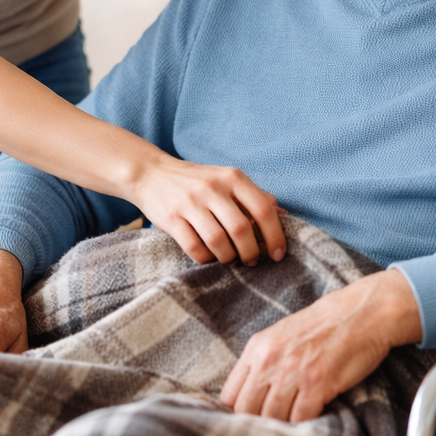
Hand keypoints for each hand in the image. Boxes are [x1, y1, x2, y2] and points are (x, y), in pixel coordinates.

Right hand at [130, 155, 286, 266]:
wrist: (151, 173)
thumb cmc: (197, 181)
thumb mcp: (227, 180)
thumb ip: (254, 196)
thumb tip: (284, 214)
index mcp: (233, 178)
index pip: (263, 210)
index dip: (275, 236)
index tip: (277, 254)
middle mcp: (213, 188)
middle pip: (241, 229)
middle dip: (251, 253)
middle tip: (252, 261)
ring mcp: (190, 203)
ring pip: (219, 241)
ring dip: (229, 258)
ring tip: (231, 260)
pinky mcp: (172, 218)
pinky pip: (195, 248)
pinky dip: (206, 259)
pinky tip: (210, 257)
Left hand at [220, 268, 419, 422]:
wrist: (362, 313)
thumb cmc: (324, 326)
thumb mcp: (281, 335)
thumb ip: (262, 362)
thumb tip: (247, 397)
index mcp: (257, 348)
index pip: (229, 395)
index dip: (239, 412)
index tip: (251, 419)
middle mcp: (269, 360)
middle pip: (246, 412)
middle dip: (257, 425)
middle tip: (271, 429)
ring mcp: (293, 372)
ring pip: (272, 419)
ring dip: (282, 427)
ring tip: (291, 428)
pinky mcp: (317, 384)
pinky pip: (300, 419)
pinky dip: (304, 426)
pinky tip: (311, 419)